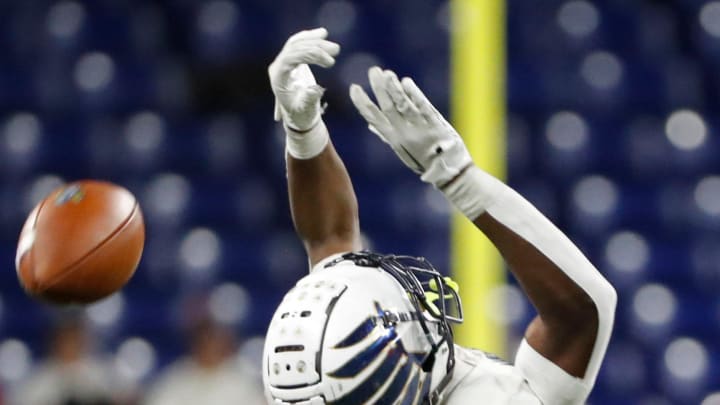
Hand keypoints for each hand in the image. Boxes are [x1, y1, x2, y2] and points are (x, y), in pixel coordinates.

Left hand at [269, 28, 339, 130]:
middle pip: (295, 48)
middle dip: (316, 47)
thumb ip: (310, 99)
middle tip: (336, 51)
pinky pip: (298, 43)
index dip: (309, 55)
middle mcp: (278, 67)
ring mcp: (283, 62)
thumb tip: (316, 89)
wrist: (299, 116)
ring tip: (335, 47)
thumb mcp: (306, 110)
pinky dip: (310, 38)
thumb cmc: (302, 115)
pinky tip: (322, 34)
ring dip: (316, 41)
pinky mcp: (290, 59)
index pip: (290, 58)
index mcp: (278, 78)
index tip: (329, 62)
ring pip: (297, 43)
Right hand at [349, 67, 472, 186]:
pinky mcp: (435, 125)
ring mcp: (420, 129)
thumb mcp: (403, 150)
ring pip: (404, 106)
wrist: (448, 171)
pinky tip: (406, 82)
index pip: (374, 118)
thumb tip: (371, 124)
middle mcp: (404, 133)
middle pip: (388, 108)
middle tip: (373, 71)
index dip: (362, 103)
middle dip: (379, 89)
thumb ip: (387, 135)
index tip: (354, 88)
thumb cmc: (423, 159)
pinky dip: (414, 94)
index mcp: (394, 139)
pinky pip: (423, 107)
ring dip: (394, 89)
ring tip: (387, 73)